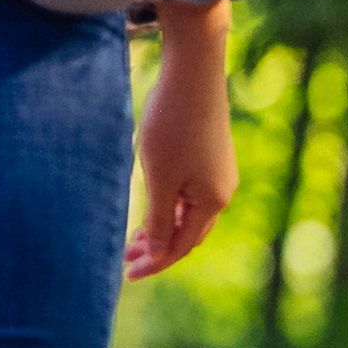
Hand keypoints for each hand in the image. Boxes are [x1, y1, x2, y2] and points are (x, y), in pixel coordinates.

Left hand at [124, 9, 237, 280]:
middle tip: (125, 260)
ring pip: (188, 213)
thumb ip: (160, 219)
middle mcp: (222, 190)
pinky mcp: (210, 154)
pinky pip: (189, 193)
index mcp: (212, 201)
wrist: (193, 72)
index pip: (181, 246)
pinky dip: (169, 206)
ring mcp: (219, 172)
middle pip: (188, 233)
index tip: (127, 275)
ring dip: (162, 228)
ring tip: (133, 240)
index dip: (154, 263)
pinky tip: (151, 205)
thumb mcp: (160, 177)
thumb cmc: (173, 126)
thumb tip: (159, 253)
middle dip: (157, 249)